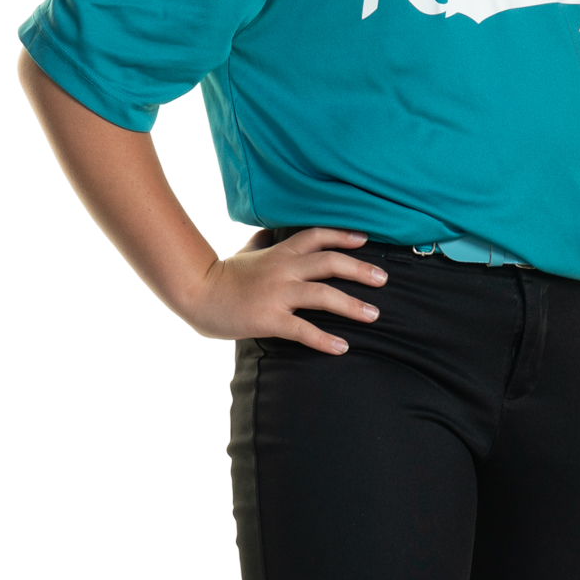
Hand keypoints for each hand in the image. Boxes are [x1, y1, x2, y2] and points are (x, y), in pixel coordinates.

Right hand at [184, 227, 386, 356]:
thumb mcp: (245, 252)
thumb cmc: (221, 275)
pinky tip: (342, 347)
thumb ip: (261, 242)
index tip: (365, 240)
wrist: (196, 293)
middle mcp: (282, 269)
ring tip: (374, 315)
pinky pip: (302, 329)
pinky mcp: (268, 318)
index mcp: (279, 252)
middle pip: (329, 262)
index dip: (342, 235)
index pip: (316, 236)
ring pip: (323, 294)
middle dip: (359, 269)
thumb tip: (269, 232)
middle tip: (383, 278)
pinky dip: (324, 339)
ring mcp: (276, 294)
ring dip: (352, 305)